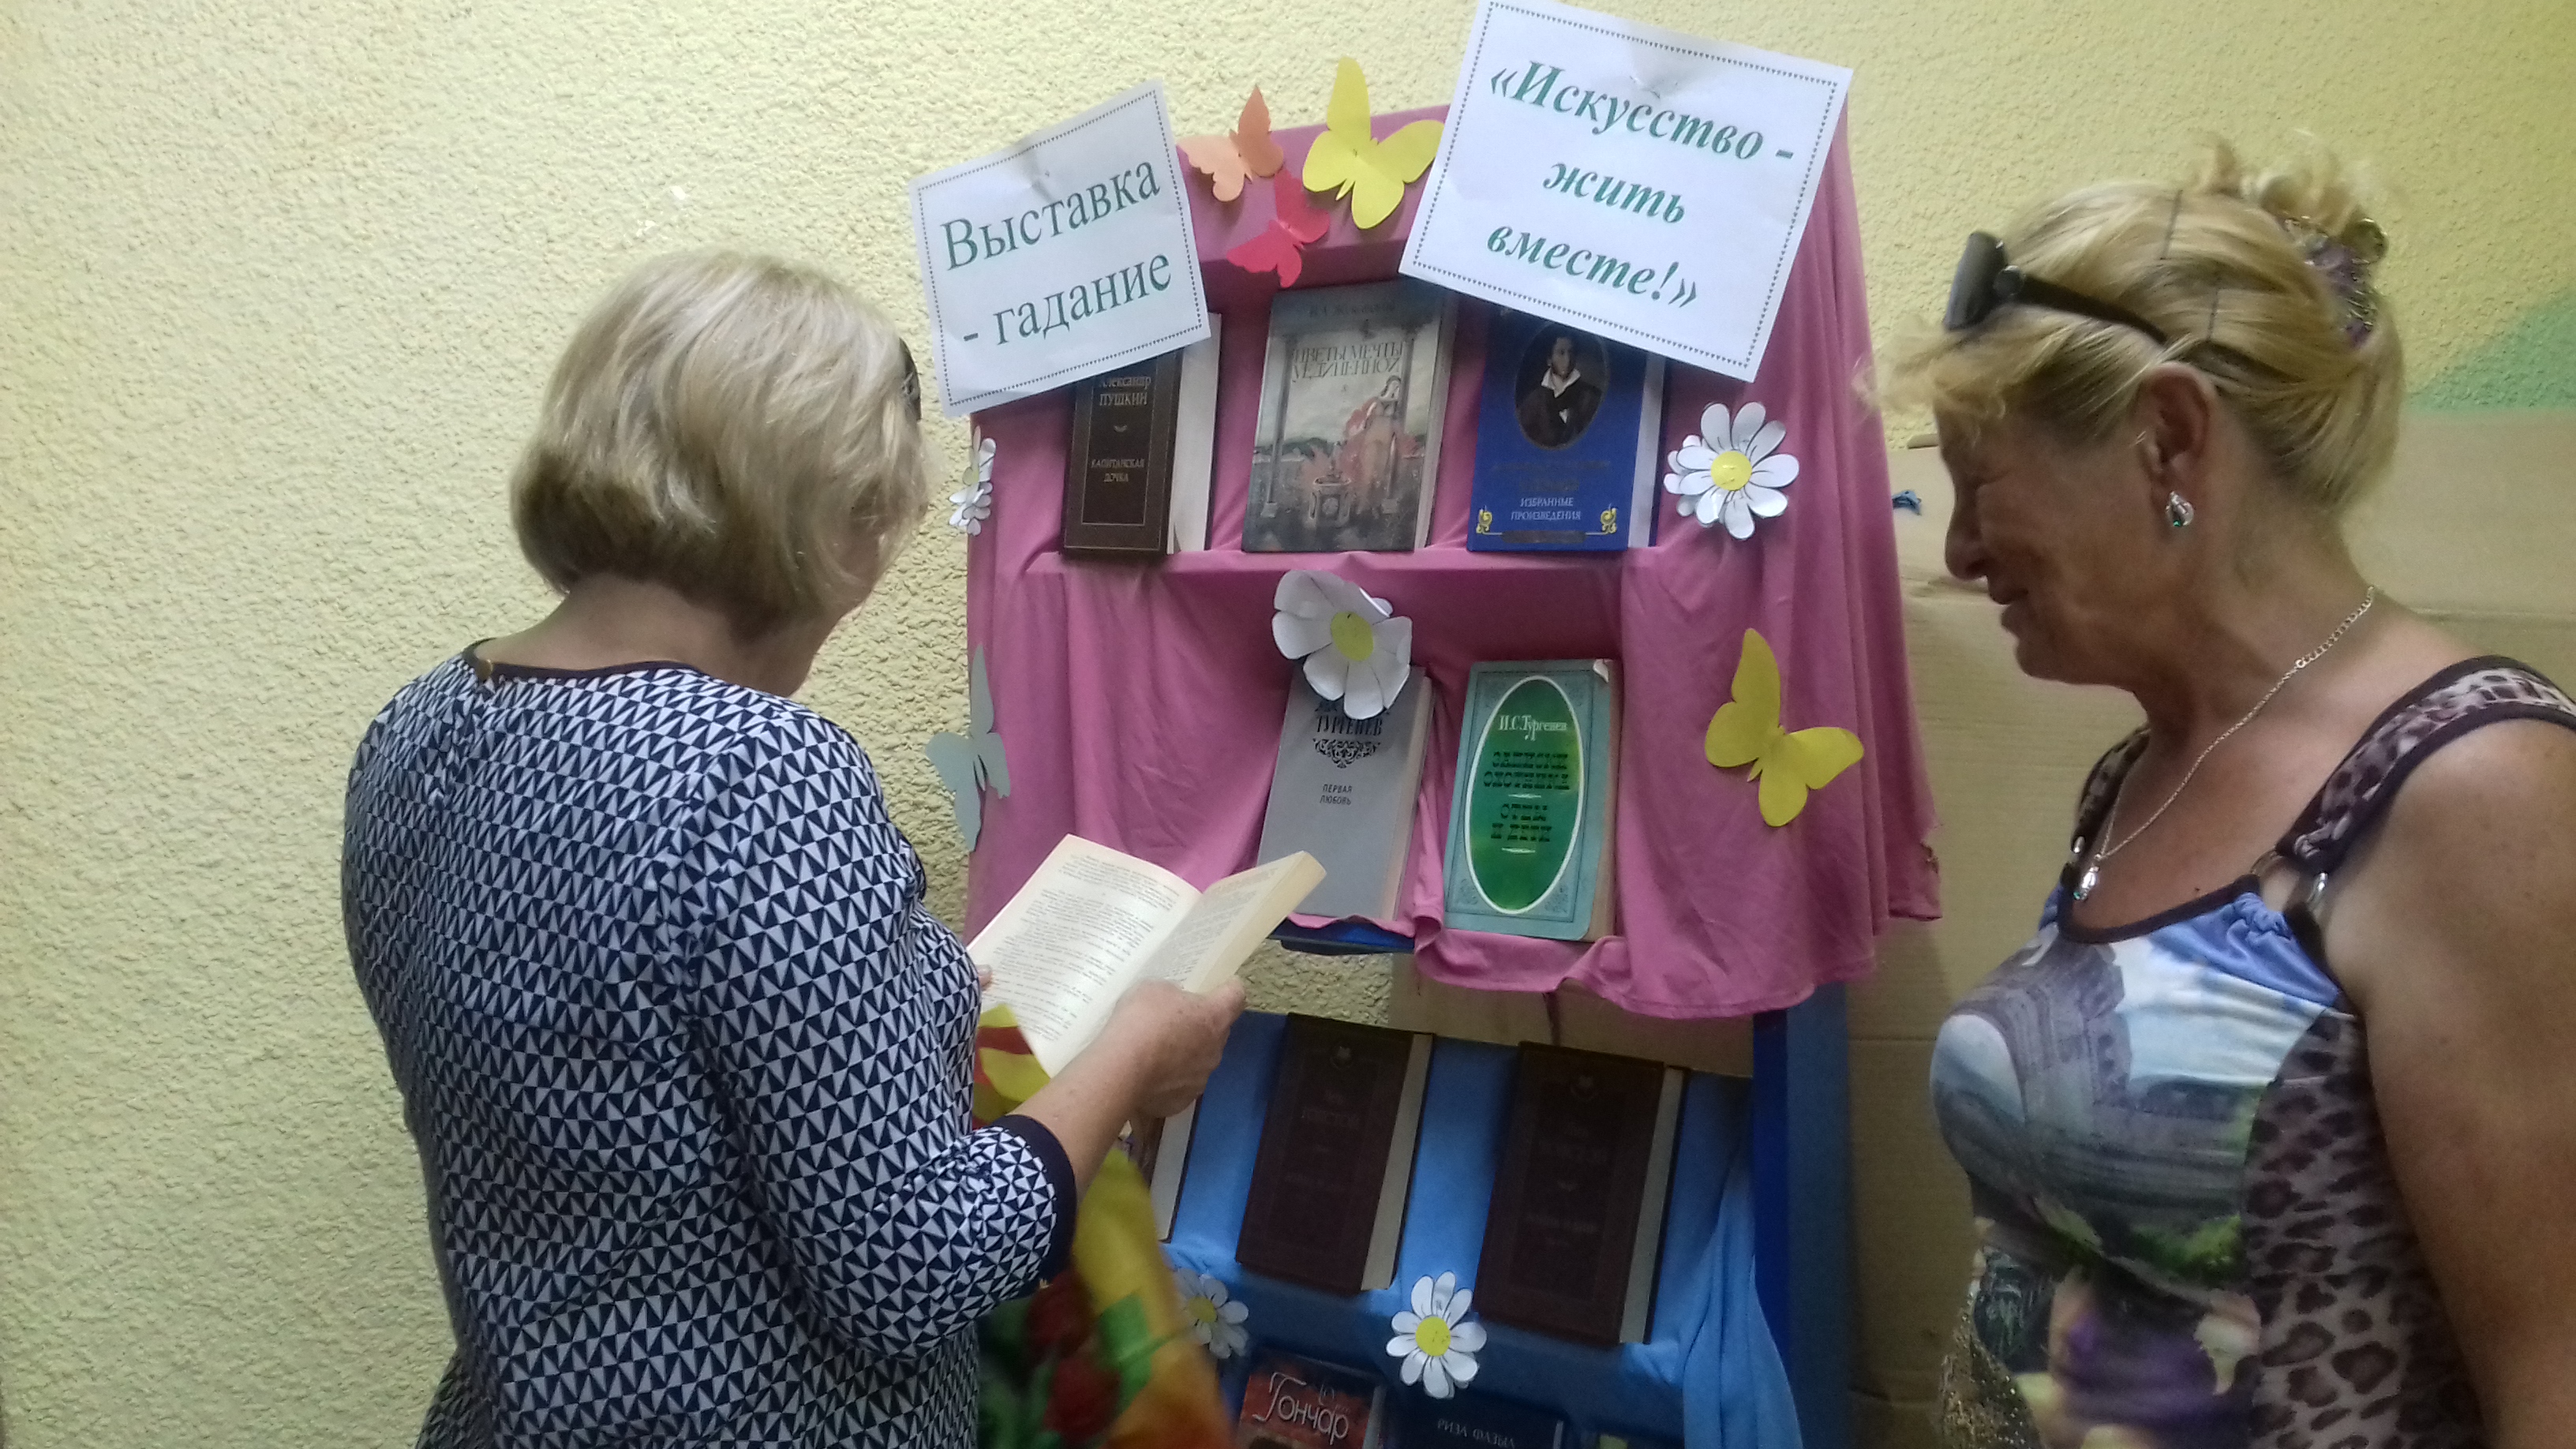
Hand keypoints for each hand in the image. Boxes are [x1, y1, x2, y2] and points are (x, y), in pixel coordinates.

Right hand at [1097, 980, 1246, 1119]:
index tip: (1223, 986)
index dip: (1230, 989)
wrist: (1121, 1070)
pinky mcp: (1183, 1100)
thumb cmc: (1140, 1021)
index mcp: (1214, 1017)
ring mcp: (1201, 1078)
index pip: (1236, 996)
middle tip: (1176, 1021)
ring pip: (1200, 1060)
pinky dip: (1170, 1079)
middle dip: (1201, 1025)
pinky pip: (1181, 1084)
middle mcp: (1215, 1049)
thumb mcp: (1153, 989)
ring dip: (1186, 1054)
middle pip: (1217, 1031)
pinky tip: (1149, 1075)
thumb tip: (1175, 1004)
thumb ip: (1172, 994)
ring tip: (1158, 1053)